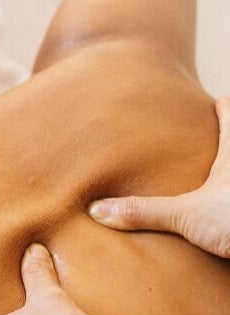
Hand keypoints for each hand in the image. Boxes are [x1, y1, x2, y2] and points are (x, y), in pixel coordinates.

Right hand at [89, 97, 229, 257]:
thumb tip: (98, 209)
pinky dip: (228, 208)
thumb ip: (143, 212)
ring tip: (219, 182)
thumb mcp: (186, 215)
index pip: (229, 120)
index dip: (224, 108)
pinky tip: (224, 215)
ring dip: (227, 180)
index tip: (219, 99)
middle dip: (226, 142)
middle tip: (217, 138)